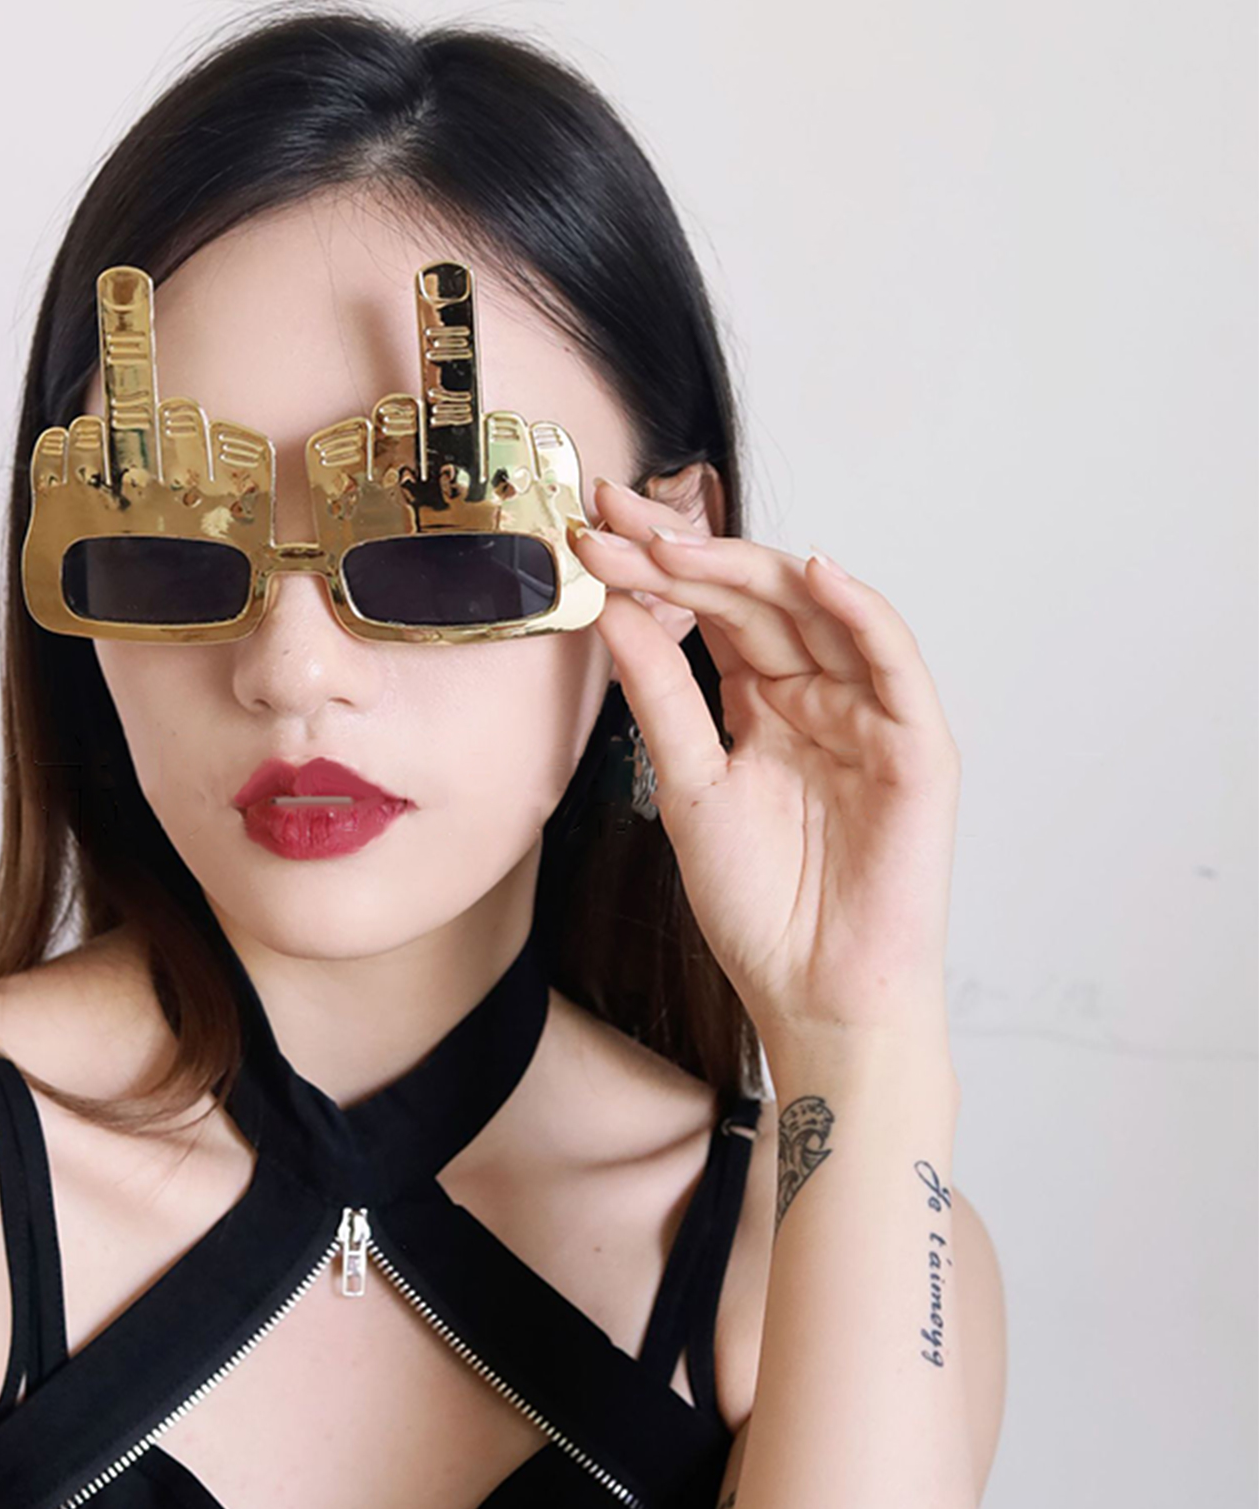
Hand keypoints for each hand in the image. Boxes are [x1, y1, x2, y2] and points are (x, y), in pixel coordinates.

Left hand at [570, 478, 960, 1077]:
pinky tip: (809, 571)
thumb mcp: (687, 785)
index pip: (710, 612)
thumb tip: (613, 610)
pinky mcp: (917, 745)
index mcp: (761, 703)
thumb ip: (660, 696)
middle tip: (615, 516)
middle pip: (753, 598)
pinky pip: (893, 663)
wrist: (815, 993)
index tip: (591, 532)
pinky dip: (860, 612)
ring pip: (815, 613)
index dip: (654, 569)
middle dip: (683, 551)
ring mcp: (868, 713)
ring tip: (674, 538)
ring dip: (747, 567)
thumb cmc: (759, 904)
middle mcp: (816, 694)